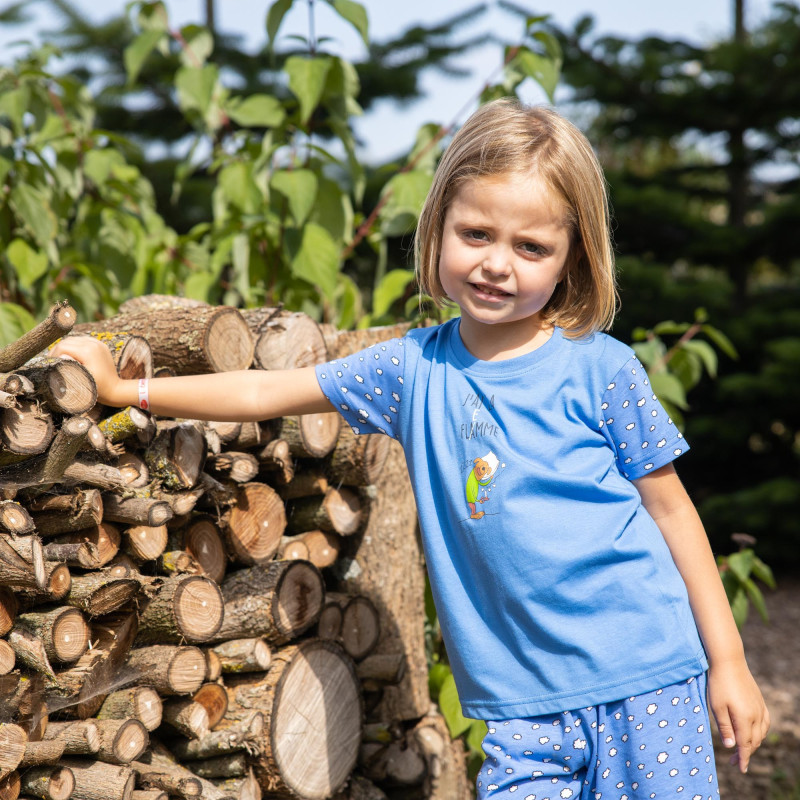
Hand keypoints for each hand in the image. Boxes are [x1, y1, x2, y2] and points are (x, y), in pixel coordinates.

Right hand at [50, 336, 125, 406]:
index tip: (49, 364)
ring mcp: (98, 343)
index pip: (62, 347)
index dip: (53, 355)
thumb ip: (69, 365)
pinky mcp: (101, 345)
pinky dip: (76, 345)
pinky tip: (73, 354)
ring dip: (66, 347)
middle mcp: (93, 344)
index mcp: (87, 351)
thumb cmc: (97, 387)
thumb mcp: (81, 378)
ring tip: (61, 358)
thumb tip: (60, 355)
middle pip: (67, 341)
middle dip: (58, 350)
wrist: (116, 389)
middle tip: (52, 361)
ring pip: (75, 339)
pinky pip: (84, 340)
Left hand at [707, 658, 769, 772]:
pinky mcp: (760, 701)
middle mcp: (756, 716)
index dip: (743, 758)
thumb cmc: (719, 683)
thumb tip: (730, 746)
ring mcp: (760, 708)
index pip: (745, 745)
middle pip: (753, 741)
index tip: (740, 769)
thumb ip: (725, 727)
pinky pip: (765, 722)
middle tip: (734, 761)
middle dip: (745, 753)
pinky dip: (760, 732)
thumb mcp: (716, 706)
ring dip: (752, 743)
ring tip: (741, 749)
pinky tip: (755, 733)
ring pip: (760, 733)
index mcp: (745, 719)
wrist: (729, 661)